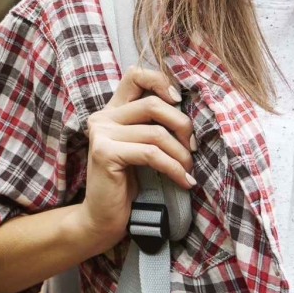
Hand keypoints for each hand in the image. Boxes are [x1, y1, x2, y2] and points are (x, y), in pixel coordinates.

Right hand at [79, 66, 195, 250]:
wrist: (103, 218)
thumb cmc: (128, 184)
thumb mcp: (142, 147)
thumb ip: (153, 125)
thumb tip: (188, 110)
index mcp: (112, 111)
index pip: (135, 74)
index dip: (160, 81)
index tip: (178, 101)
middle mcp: (102, 117)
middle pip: (153, 103)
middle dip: (182, 125)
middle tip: (192, 148)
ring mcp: (101, 133)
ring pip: (156, 132)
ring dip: (180, 154)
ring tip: (188, 170)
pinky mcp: (105, 152)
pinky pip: (151, 153)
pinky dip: (174, 168)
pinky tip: (184, 181)